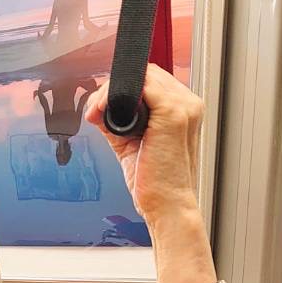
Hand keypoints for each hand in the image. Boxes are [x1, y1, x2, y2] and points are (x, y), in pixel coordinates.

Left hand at [86, 64, 203, 223]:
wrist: (169, 208)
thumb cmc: (156, 185)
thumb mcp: (130, 145)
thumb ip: (115, 123)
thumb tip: (96, 108)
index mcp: (183, 111)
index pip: (151, 80)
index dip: (121, 88)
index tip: (100, 107)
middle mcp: (187, 105)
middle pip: (146, 74)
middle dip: (112, 88)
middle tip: (94, 111)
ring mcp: (183, 107)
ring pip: (141, 76)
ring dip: (111, 91)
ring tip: (97, 114)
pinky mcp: (173, 114)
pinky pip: (140, 86)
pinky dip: (115, 95)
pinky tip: (103, 112)